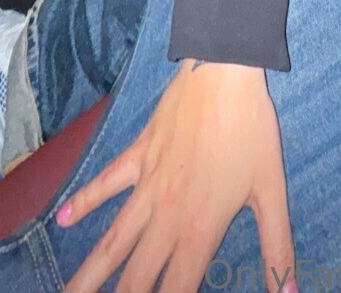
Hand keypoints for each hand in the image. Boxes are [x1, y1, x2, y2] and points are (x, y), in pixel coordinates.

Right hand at [58, 60, 295, 292]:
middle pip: (135, 276)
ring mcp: (146, 186)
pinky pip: (105, 184)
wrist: (221, 71)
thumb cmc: (251, 129)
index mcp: (200, 230)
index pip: (176, 292)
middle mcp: (166, 216)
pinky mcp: (137, 156)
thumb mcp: (272, 191)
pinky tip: (62, 221)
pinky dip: (83, 202)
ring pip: (112, 241)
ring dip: (88, 273)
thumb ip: (278, 248)